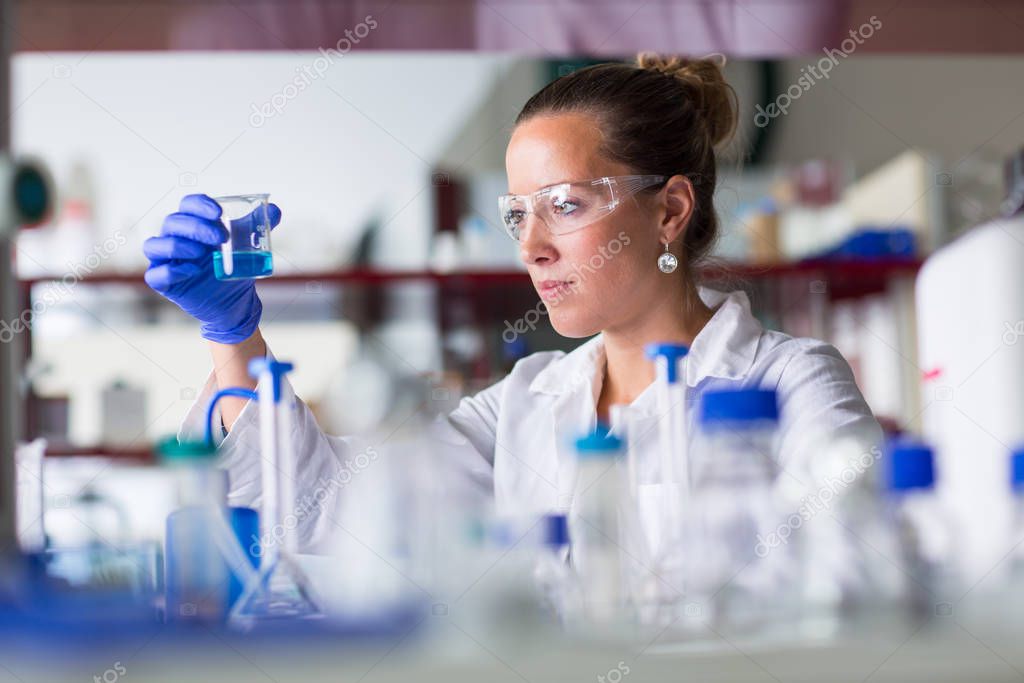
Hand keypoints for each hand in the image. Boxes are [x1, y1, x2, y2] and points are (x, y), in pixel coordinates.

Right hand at [143, 194, 281, 343]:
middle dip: (196, 226)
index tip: (219, 212)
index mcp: (193, 224)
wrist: (235, 302)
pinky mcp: (164, 282)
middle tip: (222, 237)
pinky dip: (171, 271)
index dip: (199, 205)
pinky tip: (192, 271)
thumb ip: (259, 226)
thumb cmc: (236, 267)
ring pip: (155, 245)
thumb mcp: (249, 246)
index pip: (187, 205)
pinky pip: (155, 274)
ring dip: (177, 244)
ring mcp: (166, 260)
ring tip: (201, 252)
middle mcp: (175, 238)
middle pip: (172, 222)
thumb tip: (275, 210)